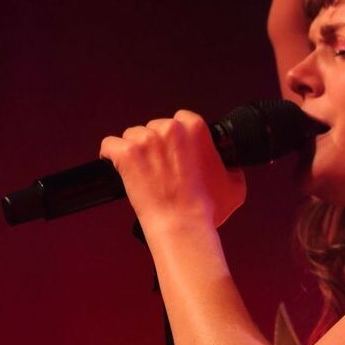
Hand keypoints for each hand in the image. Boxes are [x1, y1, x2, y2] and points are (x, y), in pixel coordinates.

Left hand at [99, 111, 246, 230]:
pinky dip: (111, 155)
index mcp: (195, 128)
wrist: (183, 225)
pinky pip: (109, 145)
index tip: (174, 153)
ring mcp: (145, 139)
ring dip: (136, 151)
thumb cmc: (207, 208)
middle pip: (154, 127)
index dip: (175, 139)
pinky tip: (117, 166)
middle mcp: (170, 128)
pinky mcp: (125, 152)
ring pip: (132, 135)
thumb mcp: (235, 184)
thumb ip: (230, 166)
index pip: (180, 119)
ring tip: (142, 173)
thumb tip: (228, 164)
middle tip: (159, 168)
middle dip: (155, 145)